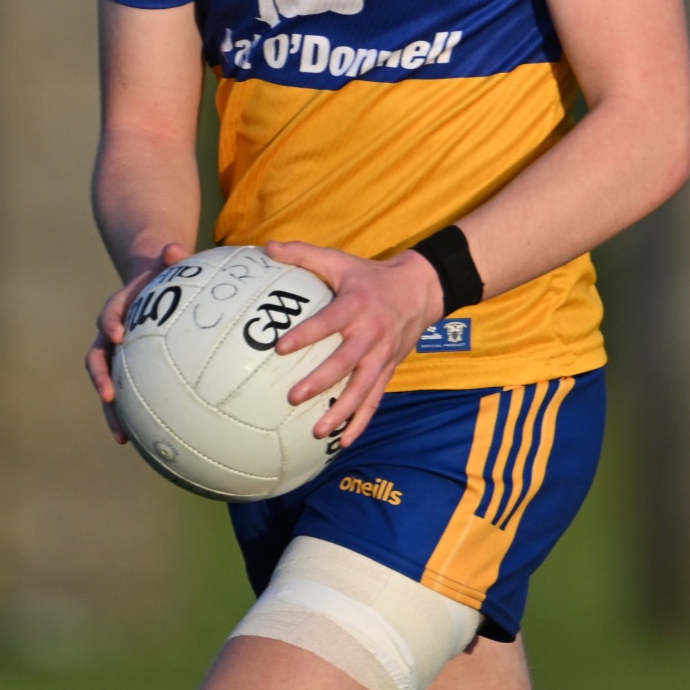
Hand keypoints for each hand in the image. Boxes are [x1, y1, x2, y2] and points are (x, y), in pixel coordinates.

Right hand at [85, 242, 190, 442]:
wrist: (150, 280)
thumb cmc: (163, 273)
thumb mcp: (167, 261)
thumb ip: (171, 255)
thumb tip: (175, 247)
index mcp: (120, 308)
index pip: (109, 316)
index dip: (111, 324)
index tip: (118, 335)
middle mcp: (111, 334)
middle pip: (97, 359)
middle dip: (100, 379)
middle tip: (110, 397)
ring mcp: (117, 354)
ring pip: (106, 384)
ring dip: (111, 411)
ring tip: (122, 437)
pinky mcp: (128, 369)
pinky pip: (127, 394)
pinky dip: (131, 415)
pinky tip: (149, 440)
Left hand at [265, 241, 443, 448]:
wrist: (421, 290)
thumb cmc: (370, 276)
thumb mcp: (340, 260)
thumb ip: (303, 254)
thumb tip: (268, 247)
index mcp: (356, 306)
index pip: (329, 321)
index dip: (306, 334)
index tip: (280, 347)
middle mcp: (371, 334)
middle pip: (346, 362)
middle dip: (320, 381)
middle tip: (293, 397)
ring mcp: (382, 356)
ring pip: (363, 388)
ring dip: (342, 412)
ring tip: (318, 432)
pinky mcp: (388, 370)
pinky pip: (375, 399)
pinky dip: (362, 422)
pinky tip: (344, 443)